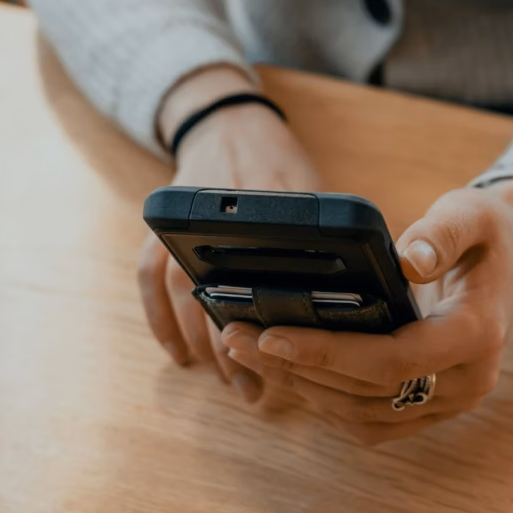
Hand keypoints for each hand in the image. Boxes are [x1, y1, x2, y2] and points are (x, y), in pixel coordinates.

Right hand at [138, 66, 322, 402]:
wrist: (227, 122)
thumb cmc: (279, 161)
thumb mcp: (314, 191)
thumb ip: (329, 237)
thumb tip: (363, 298)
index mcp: (264, 208)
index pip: (266, 273)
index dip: (273, 323)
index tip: (285, 359)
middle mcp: (217, 218)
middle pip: (218, 294)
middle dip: (235, 350)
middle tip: (253, 390)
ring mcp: (182, 225)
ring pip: (182, 295)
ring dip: (202, 346)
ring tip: (227, 381)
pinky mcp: (160, 230)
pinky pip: (149, 280)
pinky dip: (160, 322)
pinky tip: (180, 357)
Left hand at [221, 179, 512, 443]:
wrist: (509, 259)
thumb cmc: (483, 232)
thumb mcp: (469, 213)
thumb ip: (441, 233)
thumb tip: (407, 261)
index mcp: (477, 334)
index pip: (393, 359)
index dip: (327, 352)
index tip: (269, 334)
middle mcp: (467, 382)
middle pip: (367, 393)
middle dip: (295, 368)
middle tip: (235, 338)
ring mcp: (450, 403)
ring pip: (362, 415)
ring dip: (301, 389)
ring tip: (247, 353)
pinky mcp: (431, 409)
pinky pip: (370, 423)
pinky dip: (325, 403)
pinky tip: (286, 374)